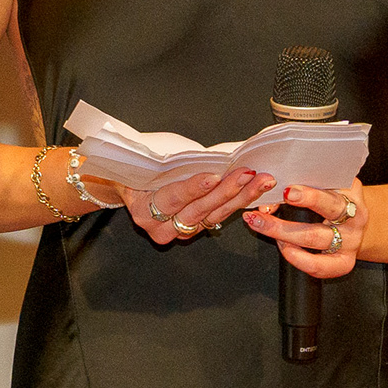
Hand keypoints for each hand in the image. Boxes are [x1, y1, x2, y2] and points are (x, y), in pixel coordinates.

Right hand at [123, 165, 276, 245]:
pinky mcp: (191, 231)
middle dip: (226, 191)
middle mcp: (159, 228)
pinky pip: (216, 218)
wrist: (128, 185)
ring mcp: (176, 233)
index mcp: (143, 211)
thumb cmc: (139, 168)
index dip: (194, 188)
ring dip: (239, 198)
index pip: (172, 198)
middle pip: (198, 211)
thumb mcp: (150, 162)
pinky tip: (253, 190)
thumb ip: (174, 164)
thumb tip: (209, 154)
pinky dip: (235, 203)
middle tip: (248, 175)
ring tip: (260, 181)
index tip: (214, 176)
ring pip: (212, 217)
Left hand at [245, 181, 367, 275]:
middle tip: (259, 219)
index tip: (286, 193)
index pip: (329, 198)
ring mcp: (350, 243)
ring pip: (314, 242)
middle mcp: (354, 219)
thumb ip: (302, 186)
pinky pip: (320, 267)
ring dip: (283, 236)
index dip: (308, 197)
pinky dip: (298, 259)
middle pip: (318, 224)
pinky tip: (284, 248)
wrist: (356, 217)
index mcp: (350, 195)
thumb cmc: (334, 195)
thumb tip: (270, 198)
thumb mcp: (325, 184)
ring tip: (262, 227)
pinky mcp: (345, 262)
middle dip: (283, 225)